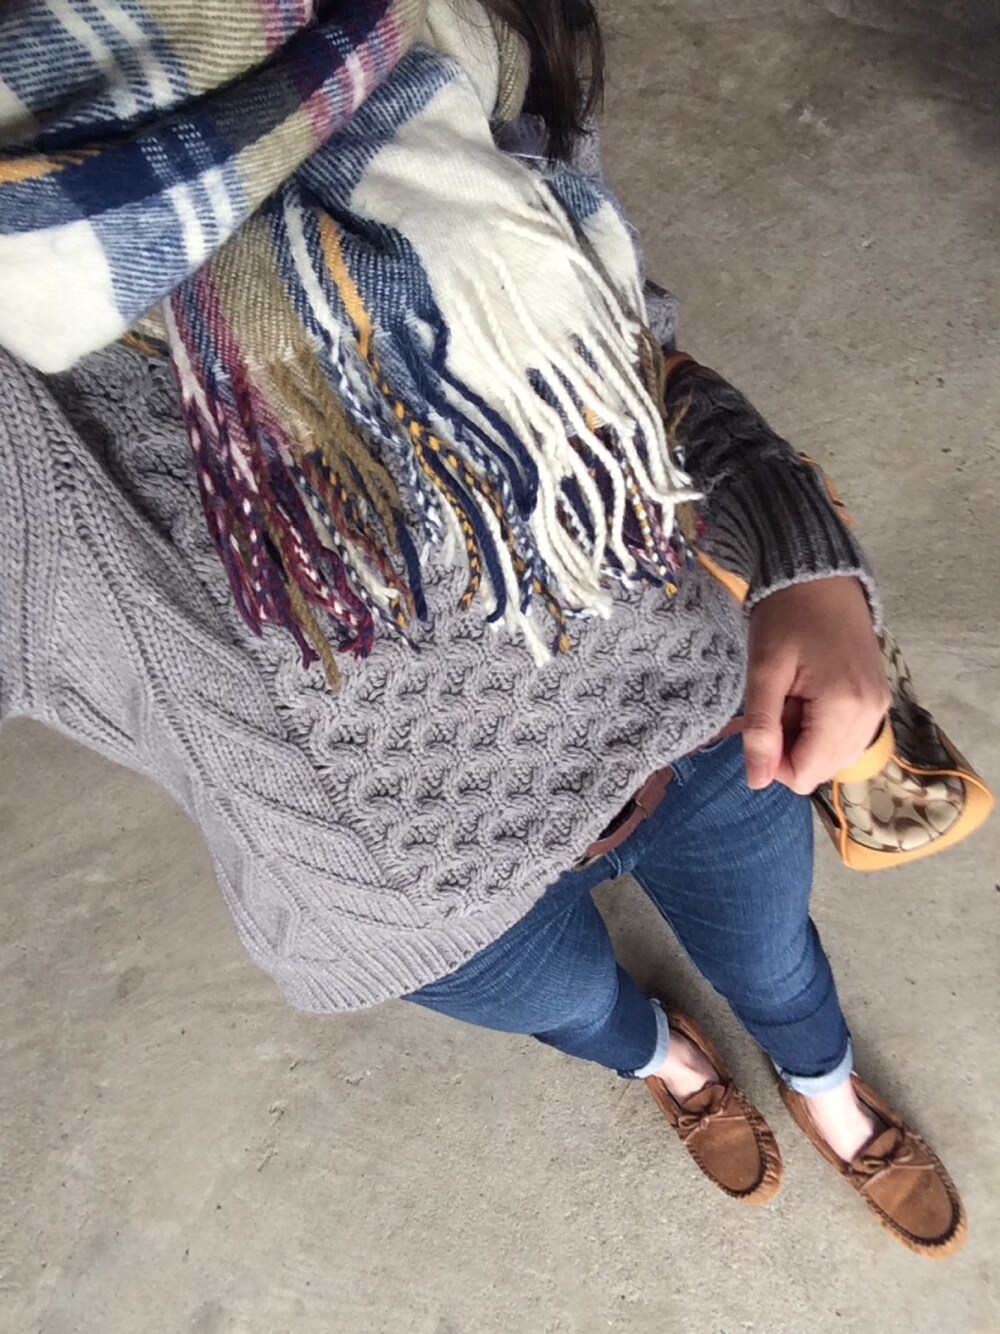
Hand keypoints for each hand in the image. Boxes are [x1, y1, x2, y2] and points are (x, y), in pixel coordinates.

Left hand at [742, 576, 889, 792]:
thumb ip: (761, 728)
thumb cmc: (787, 616)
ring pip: (833, 755)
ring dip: (804, 736)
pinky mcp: (878, 699)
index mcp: (844, 708)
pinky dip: (821, 725)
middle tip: (779, 700)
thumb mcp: (764, 670)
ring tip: (794, 693)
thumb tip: (756, 781)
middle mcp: (871, 715)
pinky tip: (809, 692)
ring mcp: (879, 707)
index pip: (804, 775)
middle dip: (789, 746)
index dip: (772, 759)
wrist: (820, 576)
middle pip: (820, 768)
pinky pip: (846, 735)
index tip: (763, 719)